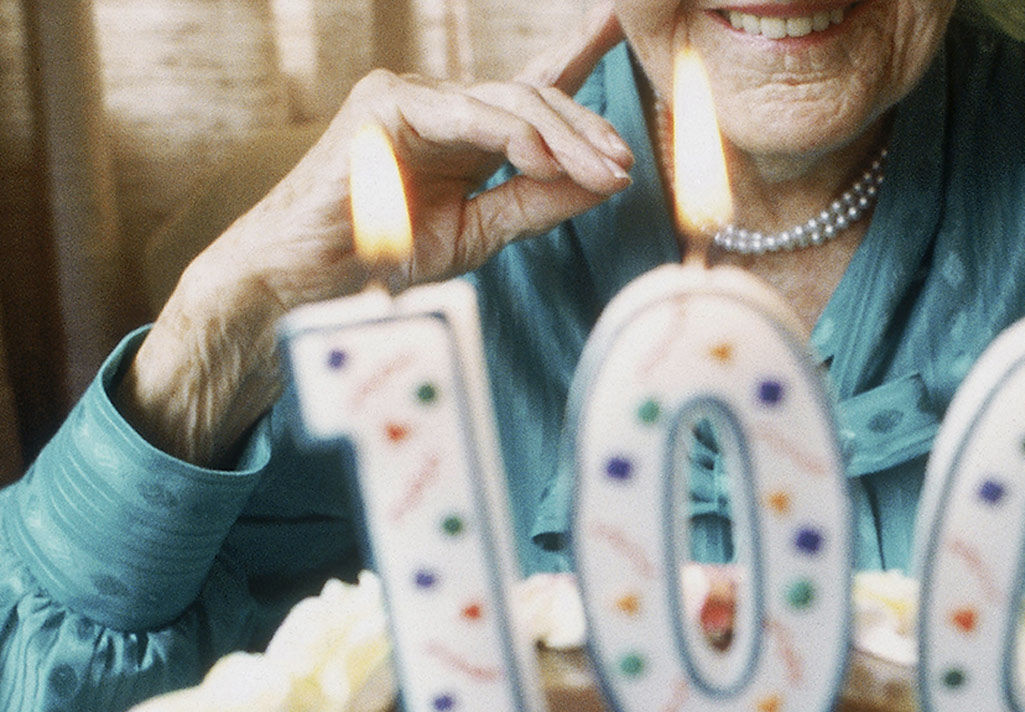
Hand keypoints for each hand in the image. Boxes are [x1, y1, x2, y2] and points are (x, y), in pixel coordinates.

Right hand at [119, 3, 627, 465]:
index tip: (620, 20)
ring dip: (565, 139)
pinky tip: (546, 160)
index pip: (535, 87)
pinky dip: (513, 136)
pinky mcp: (386, 105)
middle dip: (588, 130)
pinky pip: (466, 114)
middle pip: (535, 96)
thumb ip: (538, 201)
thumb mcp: (481, 231)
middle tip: (627, 164)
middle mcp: (443, 105)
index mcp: (467, 132)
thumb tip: (605, 179)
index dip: (579, 51)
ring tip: (603, 170)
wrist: (307, 281)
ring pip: (510, 101)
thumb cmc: (383, 257)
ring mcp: (412, 97)